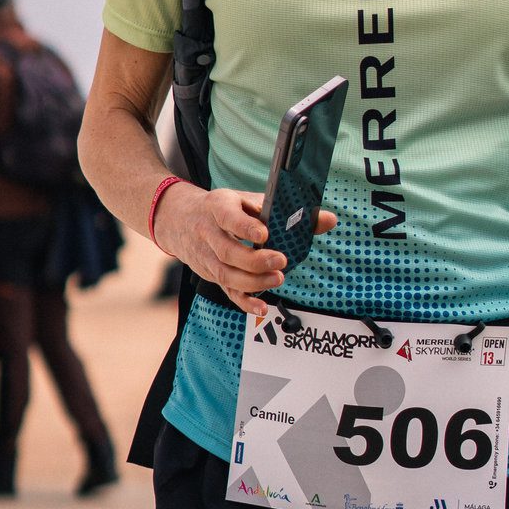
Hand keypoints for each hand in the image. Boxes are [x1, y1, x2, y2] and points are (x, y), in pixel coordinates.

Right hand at [152, 183, 336, 316]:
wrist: (181, 219)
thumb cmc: (225, 209)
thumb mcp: (250, 201)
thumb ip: (287, 211)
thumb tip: (328, 220)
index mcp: (218, 207)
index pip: (229, 217)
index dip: (246, 227)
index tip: (265, 234)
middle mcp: (208, 233)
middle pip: (227, 251)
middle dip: (254, 260)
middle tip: (280, 261)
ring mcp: (207, 257)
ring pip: (226, 274)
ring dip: (252, 281)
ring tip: (277, 279)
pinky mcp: (211, 275)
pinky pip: (226, 291)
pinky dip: (244, 302)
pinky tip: (262, 307)